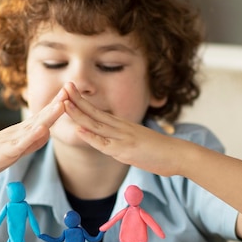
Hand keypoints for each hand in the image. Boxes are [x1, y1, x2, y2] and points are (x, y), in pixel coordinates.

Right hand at [0, 89, 66, 184]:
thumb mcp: (15, 150)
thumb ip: (31, 142)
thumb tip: (47, 132)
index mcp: (21, 132)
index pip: (43, 117)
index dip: (57, 105)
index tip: (73, 94)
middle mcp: (17, 132)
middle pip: (41, 116)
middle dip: (57, 103)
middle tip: (72, 89)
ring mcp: (10, 141)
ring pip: (32, 126)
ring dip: (48, 115)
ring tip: (62, 104)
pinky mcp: (3, 152)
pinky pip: (19, 144)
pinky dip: (31, 137)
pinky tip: (42, 130)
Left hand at [62, 82, 182, 176]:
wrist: (178, 155)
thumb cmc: (160, 150)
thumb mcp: (138, 141)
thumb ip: (123, 140)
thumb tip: (111, 143)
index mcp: (123, 125)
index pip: (98, 112)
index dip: (83, 101)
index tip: (70, 92)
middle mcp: (121, 128)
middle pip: (94, 112)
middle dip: (77, 100)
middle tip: (64, 86)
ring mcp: (122, 138)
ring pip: (96, 124)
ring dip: (79, 114)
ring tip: (64, 103)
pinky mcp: (125, 150)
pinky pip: (105, 143)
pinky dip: (91, 137)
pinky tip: (79, 130)